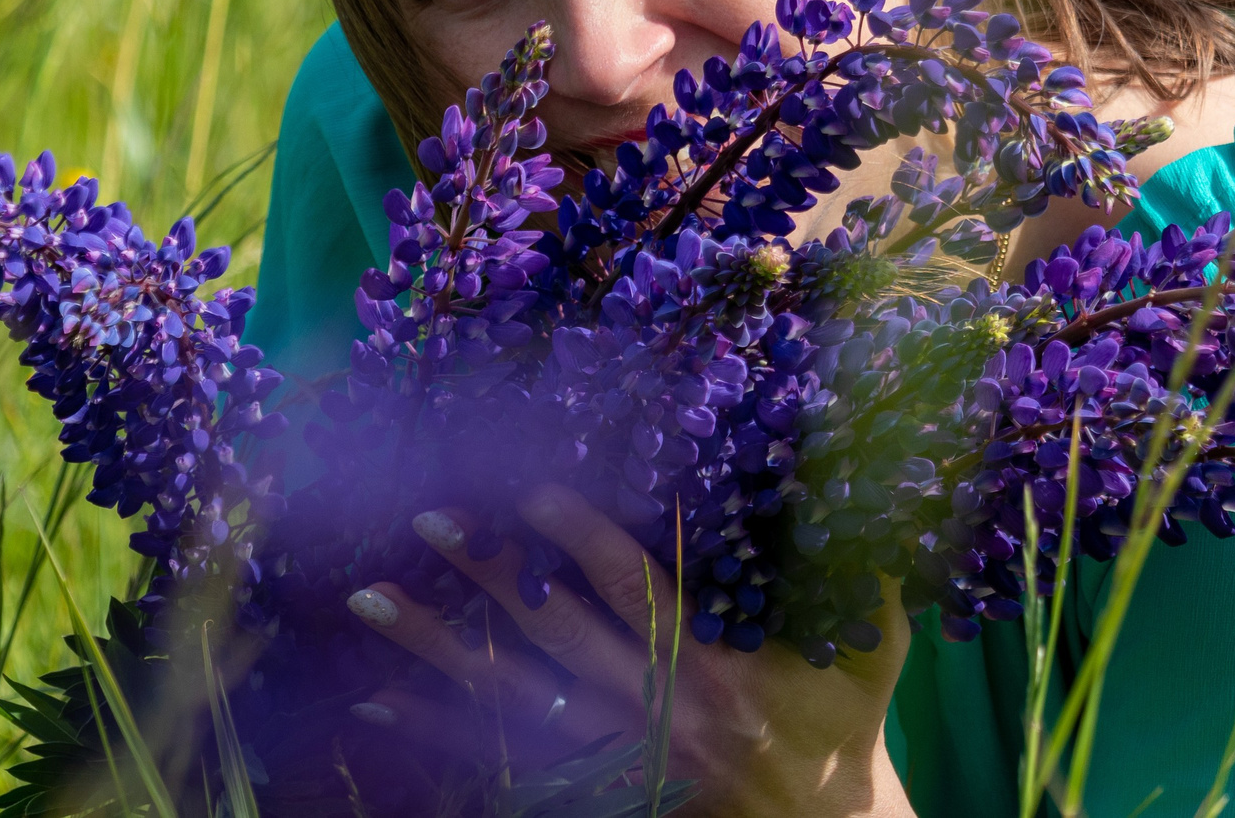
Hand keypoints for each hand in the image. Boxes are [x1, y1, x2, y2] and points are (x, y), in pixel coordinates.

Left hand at [342, 485, 913, 816]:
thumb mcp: (870, 644)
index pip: (639, 598)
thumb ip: (863, 560)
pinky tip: (374, 697)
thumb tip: (866, 451)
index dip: (587, 544)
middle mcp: (653, 715)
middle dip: (487, 576)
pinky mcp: (585, 782)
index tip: (537, 491)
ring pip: (506, 696)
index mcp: (717, 673)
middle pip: (553, 639)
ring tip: (364, 596)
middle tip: (425, 517)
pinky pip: (493, 754)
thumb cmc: (847, 718)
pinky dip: (432, 726)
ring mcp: (610, 755)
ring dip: (432, 647)